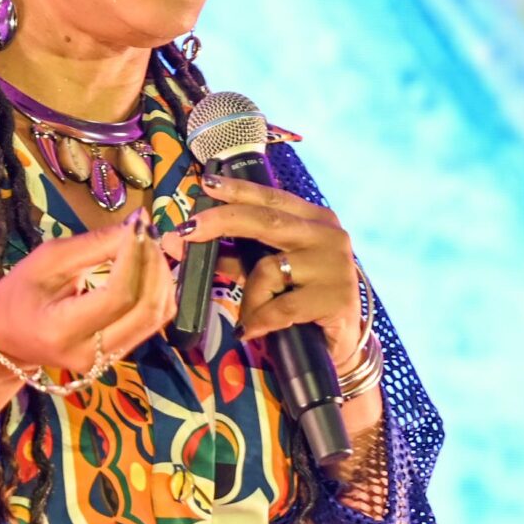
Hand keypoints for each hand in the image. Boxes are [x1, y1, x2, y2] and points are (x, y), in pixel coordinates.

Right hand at [0, 208, 177, 374]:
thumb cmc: (18, 295)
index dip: (134, 257)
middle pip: (146, 309)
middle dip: (154, 265)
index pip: (117, 295)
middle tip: (146, 232)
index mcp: (62, 330)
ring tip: (148, 246)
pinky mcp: (120, 354)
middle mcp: (90, 354)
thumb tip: (137, 225)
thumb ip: (94, 245)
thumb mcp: (47, 260)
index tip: (137, 225)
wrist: (8, 339)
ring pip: (157, 316)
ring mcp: (109, 360)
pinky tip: (148, 267)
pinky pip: (153, 321)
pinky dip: (158, 290)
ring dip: (162, 276)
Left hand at [182, 173, 366, 351]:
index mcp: (313, 219)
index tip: (207, 183)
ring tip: (251, 318)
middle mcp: (328, 235)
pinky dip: (260, 319)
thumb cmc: (302, 298)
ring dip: (250, 298)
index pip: (271, 199)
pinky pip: (280, 307)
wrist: (343, 339)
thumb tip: (180, 241)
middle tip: (187, 231)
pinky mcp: (336, 298)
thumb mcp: (269, 272)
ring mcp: (336, 265)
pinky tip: (254, 329)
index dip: (238, 191)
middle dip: (223, 222)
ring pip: (269, 269)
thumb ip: (233, 255)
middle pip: (267, 221)